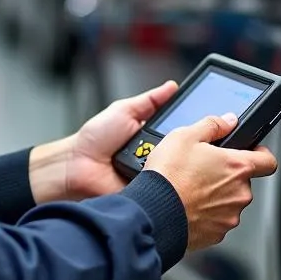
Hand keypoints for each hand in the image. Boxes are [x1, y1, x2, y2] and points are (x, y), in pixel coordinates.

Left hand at [29, 80, 179, 203]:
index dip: (193, 126)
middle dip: (185, 143)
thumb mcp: (123, 111)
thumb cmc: (94, 140)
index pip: (182, 131)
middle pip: (184, 149)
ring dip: (173, 161)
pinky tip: (160, 173)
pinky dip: (163, 181)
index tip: (204, 119)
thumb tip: (171, 86)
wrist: (75, 167)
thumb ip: (149, 100)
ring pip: (177, 168)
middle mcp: (157, 156)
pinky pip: (165, 188)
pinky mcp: (149, 192)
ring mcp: (154, 175)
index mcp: (154, 136)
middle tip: (178, 137)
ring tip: (162, 154)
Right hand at [143, 113, 277, 251]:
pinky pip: (216, 220)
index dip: (261, 154)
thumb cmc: (168, 176)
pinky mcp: (216, 234)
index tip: (252, 153)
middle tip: (204, 170)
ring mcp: (229, 216)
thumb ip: (212, 125)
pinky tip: (188, 205)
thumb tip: (227, 121)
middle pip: (243, 182)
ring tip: (191, 189)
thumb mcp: (185, 136)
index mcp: (237, 167)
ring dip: (216, 196)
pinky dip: (206, 214)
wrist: (152, 212)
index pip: (268, 161)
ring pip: (229, 202)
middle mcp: (239, 194)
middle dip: (227, 176)